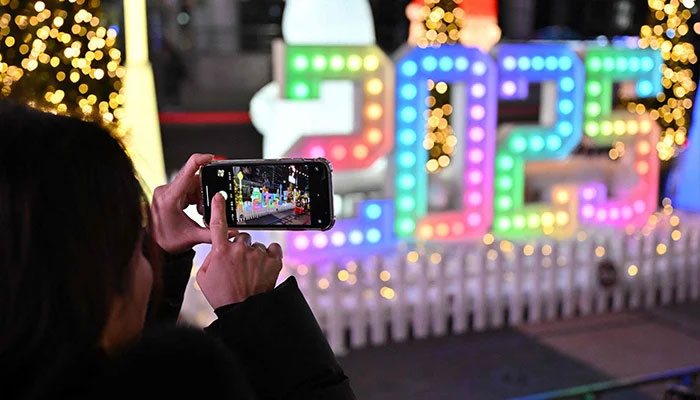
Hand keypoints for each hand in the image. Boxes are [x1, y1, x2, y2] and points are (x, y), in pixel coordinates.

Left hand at [151, 153, 235, 253]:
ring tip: (201, 211)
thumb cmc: (166, 241)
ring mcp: (167, 191)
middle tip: (207, 207)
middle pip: (193, 180)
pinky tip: (196, 209)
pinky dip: (196, 197)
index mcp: (170, 198)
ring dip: (201, 196)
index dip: (200, 161)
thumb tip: (231, 231)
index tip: (211, 158)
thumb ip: (212, 233)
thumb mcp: (192, 238)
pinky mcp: (170, 193)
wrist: (154, 245)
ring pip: (192, 184)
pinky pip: (188, 188)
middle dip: (205, 192)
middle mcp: (166, 191)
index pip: (186, 171)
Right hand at [196, 192, 282, 308]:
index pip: (217, 224)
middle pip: (240, 237)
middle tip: (238, 266)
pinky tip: (264, 266)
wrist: (244, 311)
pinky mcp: (273, 261)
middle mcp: (239, 249)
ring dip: (254, 255)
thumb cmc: (222, 295)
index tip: (219, 196)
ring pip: (256, 245)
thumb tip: (218, 249)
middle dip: (239, 248)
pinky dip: (270, 255)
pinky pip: (273, 249)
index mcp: (220, 251)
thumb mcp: (203, 277)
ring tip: (251, 273)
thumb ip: (209, 258)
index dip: (217, 208)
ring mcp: (257, 254)